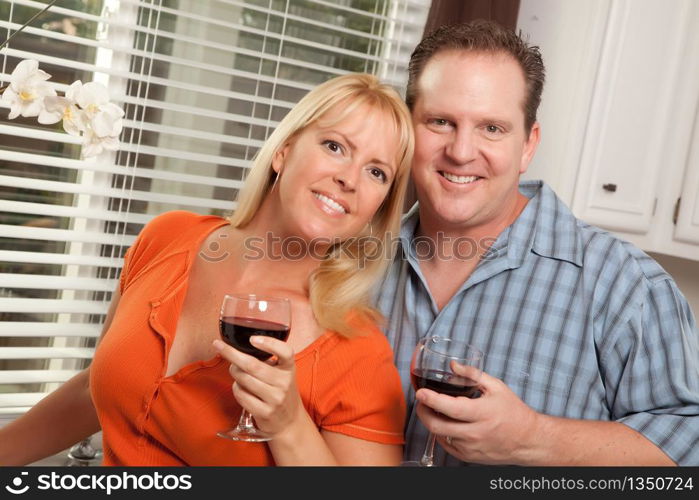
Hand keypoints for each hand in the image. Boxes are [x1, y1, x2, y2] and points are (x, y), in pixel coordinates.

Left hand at [213, 337, 301, 435]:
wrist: (290, 422)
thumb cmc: (280, 391)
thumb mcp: (282, 374)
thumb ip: (269, 361)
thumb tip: (239, 348)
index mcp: (289, 369)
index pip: (285, 352)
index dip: (270, 343)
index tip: (253, 339)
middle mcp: (284, 383)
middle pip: (253, 365)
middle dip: (232, 354)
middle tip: (220, 346)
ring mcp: (275, 398)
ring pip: (244, 380)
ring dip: (234, 372)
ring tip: (235, 370)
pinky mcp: (265, 412)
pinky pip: (241, 395)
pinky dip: (236, 388)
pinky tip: (240, 387)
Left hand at [415, 366, 542, 464]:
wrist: (528, 440)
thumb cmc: (514, 412)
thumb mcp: (496, 387)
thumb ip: (472, 374)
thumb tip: (453, 366)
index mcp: (482, 413)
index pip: (450, 408)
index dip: (432, 399)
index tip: (421, 392)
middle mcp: (475, 433)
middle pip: (437, 426)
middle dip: (423, 412)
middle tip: (421, 402)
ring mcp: (471, 447)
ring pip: (440, 435)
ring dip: (432, 422)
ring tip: (435, 410)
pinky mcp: (469, 457)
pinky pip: (446, 445)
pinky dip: (442, 434)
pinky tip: (447, 423)